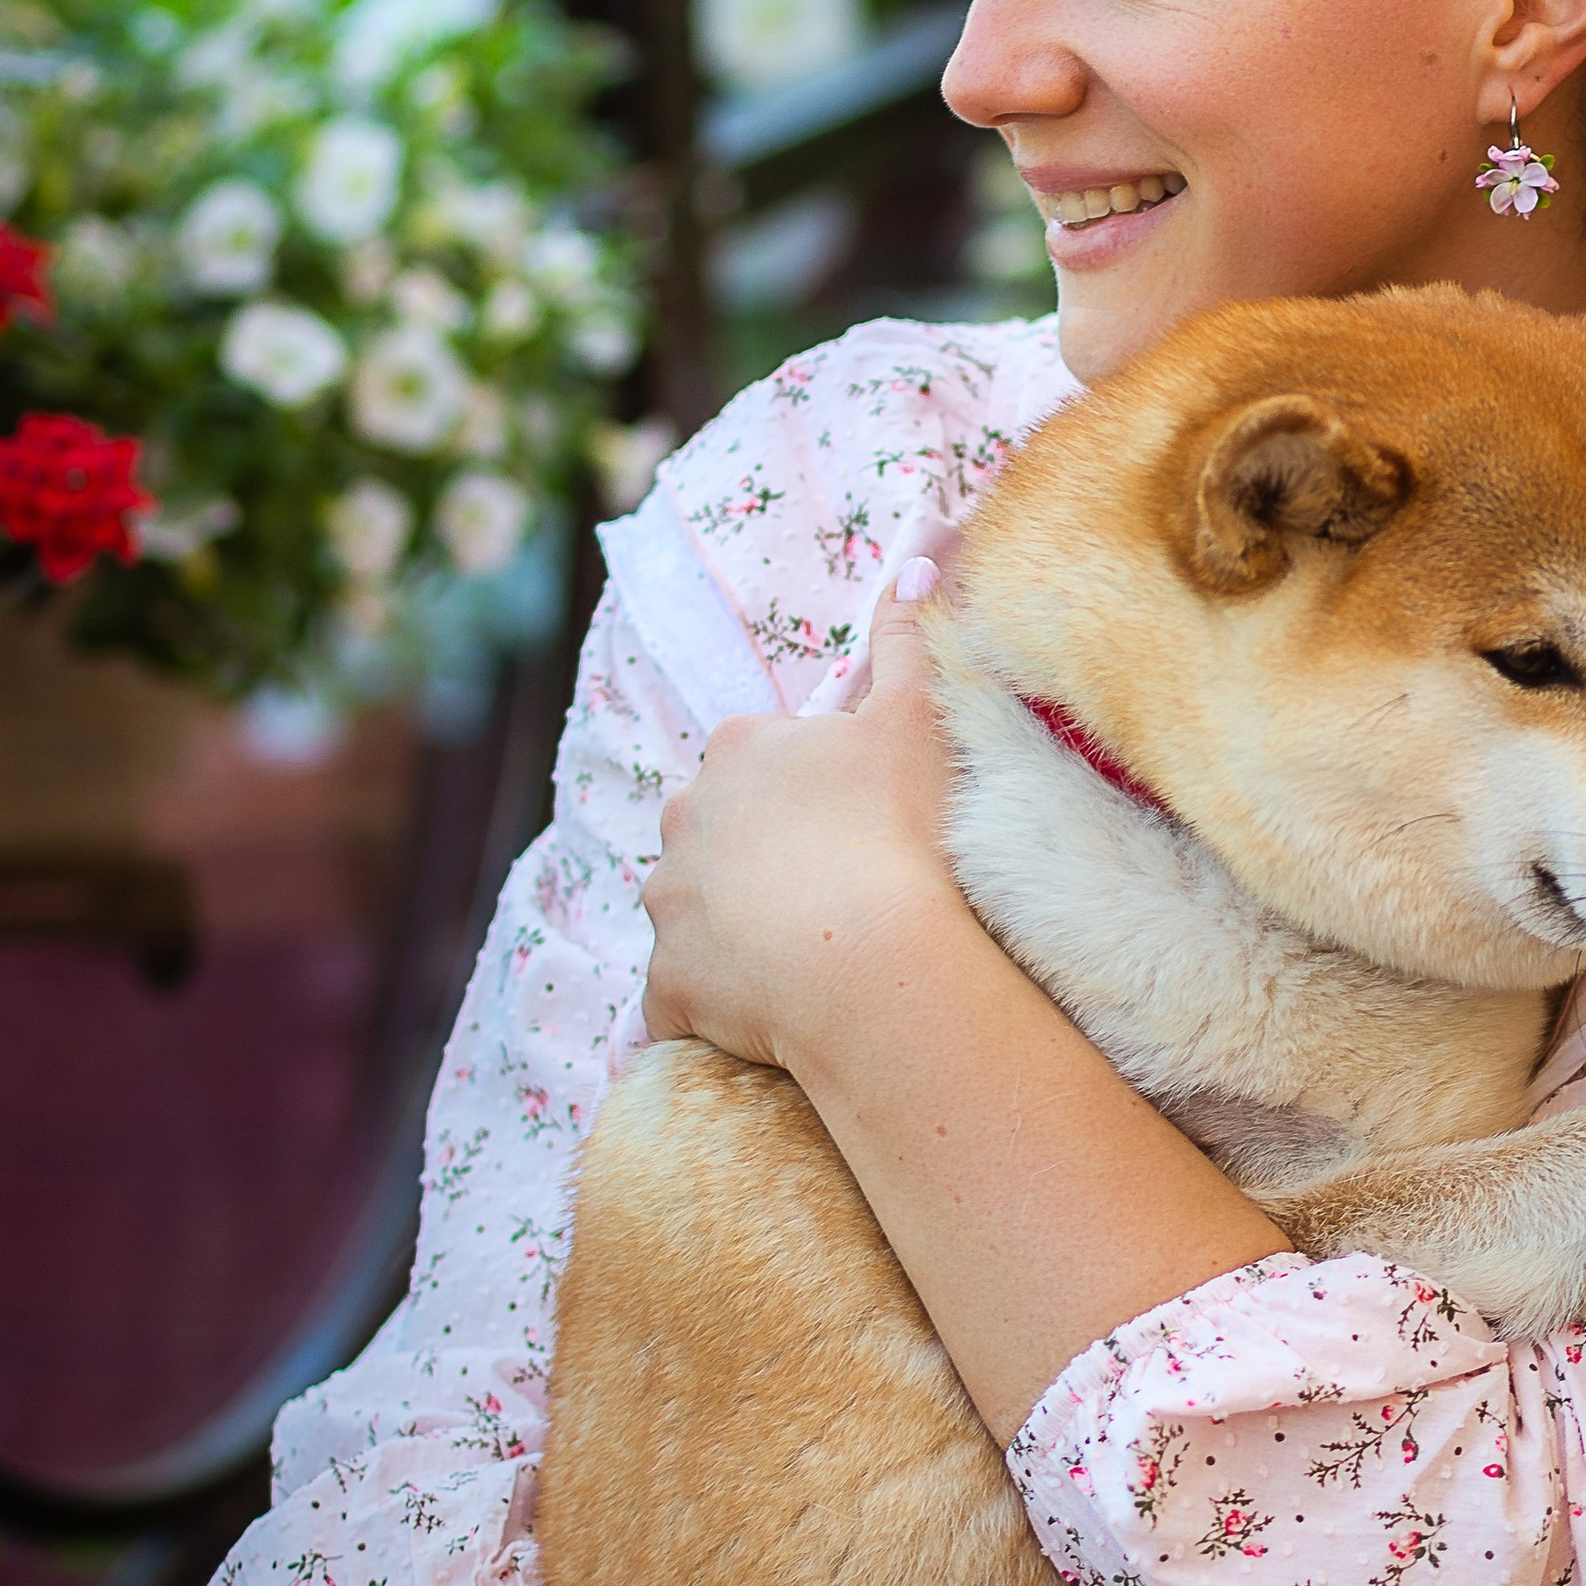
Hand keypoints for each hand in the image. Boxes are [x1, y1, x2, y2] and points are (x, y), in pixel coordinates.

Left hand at [643, 550, 972, 1068]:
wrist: (872, 961)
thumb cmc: (902, 832)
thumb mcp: (918, 720)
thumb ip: (910, 641)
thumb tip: (916, 561)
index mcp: (738, 749)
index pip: (761, 762)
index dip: (811, 797)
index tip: (858, 830)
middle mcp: (684, 816)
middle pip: (717, 834)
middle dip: (758, 860)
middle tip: (834, 894)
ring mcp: (669, 904)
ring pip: (692, 910)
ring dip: (731, 930)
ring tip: (802, 961)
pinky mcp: (668, 984)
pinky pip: (677, 1000)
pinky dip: (703, 1010)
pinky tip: (751, 1024)